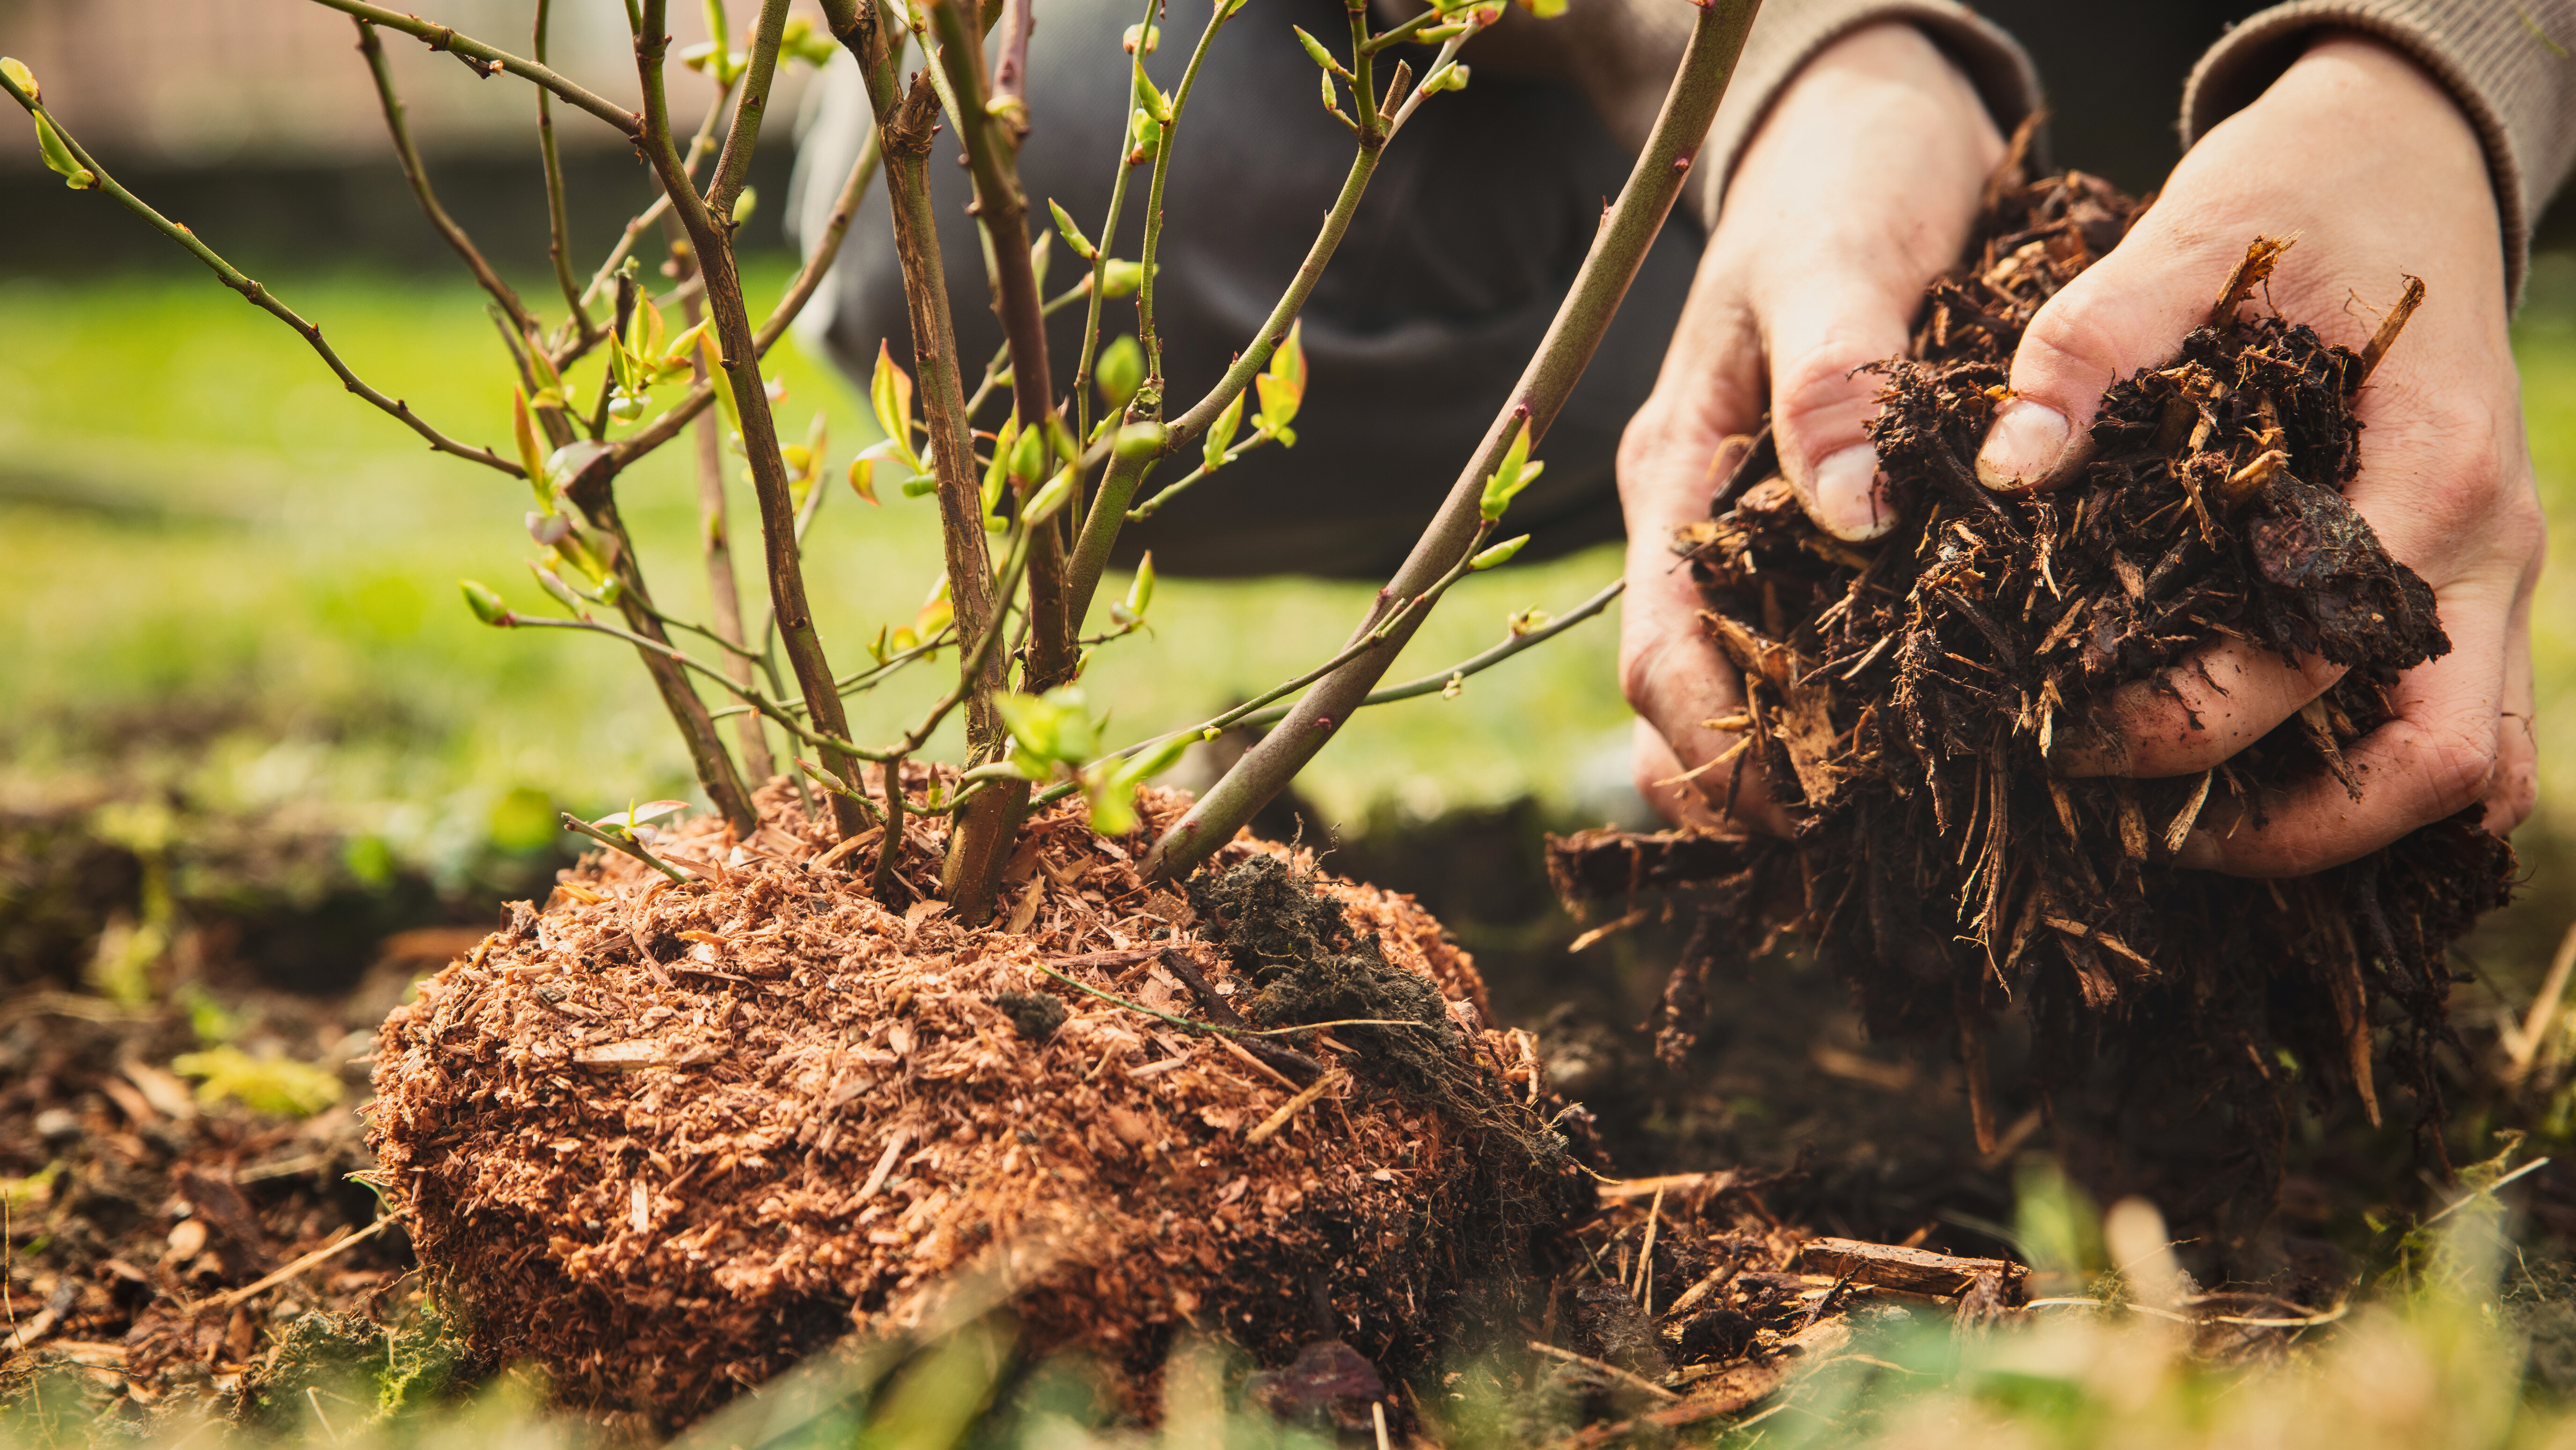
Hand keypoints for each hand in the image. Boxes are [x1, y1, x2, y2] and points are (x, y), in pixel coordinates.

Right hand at [1620, 23, 2004, 830]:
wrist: (1870, 118)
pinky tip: (1932, 739)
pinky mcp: (1830, 521)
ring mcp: (1763, 525)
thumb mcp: (1838, 257)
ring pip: (1752, 681)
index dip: (1709, 744)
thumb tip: (1850, 516)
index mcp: (1679, 473)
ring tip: (1895, 822)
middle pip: (1690, 694)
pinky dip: (1857, 702)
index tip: (1793, 805)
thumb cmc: (1844, 177)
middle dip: (1747, 780)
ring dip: (1800, 759)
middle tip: (1851, 845)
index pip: (1658, 647)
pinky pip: (1824, 636)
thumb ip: (1835, 378)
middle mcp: (1707, 520)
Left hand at [1972, 34, 2542, 874]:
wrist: (2407, 155)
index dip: (2190, 724)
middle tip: (2145, 832)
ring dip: (2348, 825)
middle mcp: (2486, 544)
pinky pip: (2462, 726)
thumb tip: (2010, 464)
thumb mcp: (2190, 237)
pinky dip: (2379, 781)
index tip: (2068, 736)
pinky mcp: (2471, 578)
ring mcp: (2495, 572)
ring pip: (2470, 768)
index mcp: (2431, 469)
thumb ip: (2091, 344)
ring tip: (2196, 834)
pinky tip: (2262, 790)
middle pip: (2438, 765)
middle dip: (2293, 829)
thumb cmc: (2302, 198)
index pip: (2317, 659)